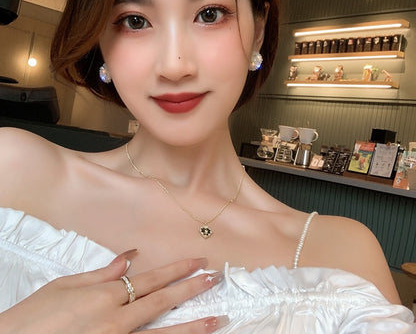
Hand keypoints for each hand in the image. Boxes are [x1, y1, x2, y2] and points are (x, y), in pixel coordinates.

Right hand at [0, 252, 226, 333]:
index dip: (176, 270)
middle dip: (190, 289)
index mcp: (106, 295)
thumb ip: (102, 273)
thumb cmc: (35, 316)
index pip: (150, 279)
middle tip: (214, 279)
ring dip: (192, 325)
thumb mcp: (66, 285)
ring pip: (162, 333)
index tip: (197, 262)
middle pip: (161, 301)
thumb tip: (129, 257)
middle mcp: (116, 319)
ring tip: (216, 319)